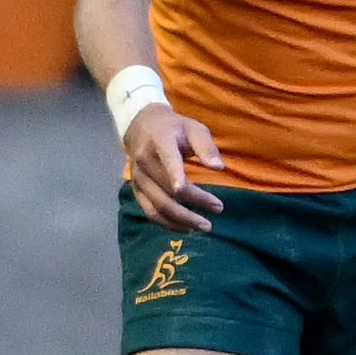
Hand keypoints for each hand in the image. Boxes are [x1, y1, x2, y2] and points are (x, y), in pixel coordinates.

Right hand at [121, 102, 225, 233]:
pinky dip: (167, 223)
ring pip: (157, 205)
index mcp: (159, 141)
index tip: (183, 190)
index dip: (173, 174)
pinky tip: (186, 228)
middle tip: (219, 209)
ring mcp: (138, 179)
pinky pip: (150, 212)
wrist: (141, 126)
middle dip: (193, 202)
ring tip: (204, 226)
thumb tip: (218, 168)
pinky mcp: (136, 191)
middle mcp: (144, 162)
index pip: (167, 159)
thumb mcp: (193, 127)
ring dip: (181, 219)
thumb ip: (206, 146)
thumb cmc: (174, 128)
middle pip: (167, 188)